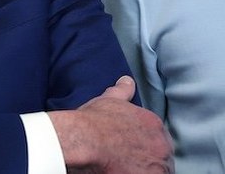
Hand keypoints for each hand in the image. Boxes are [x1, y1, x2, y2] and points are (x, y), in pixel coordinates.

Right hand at [50, 76, 172, 172]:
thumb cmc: (93, 121)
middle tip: (126, 160)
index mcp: (154, 125)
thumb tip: (126, 80)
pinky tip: (123, 172)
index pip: (157, 139)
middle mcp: (162, 144)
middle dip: (148, 160)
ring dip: (145, 170)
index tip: (130, 148)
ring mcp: (158, 164)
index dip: (144, 145)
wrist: (84, 139)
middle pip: (160, 157)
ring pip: (157, 170)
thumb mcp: (108, 101)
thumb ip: (122, 91)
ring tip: (123, 168)